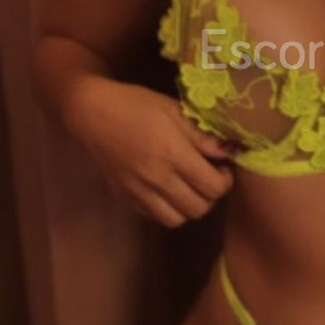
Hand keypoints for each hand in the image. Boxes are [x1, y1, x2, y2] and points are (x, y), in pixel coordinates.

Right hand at [62, 75, 239, 227]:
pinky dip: (168, 210)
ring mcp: (139, 191)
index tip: (221, 167)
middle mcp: (157, 178)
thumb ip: (203, 136)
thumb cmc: (137, 104)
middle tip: (207, 177)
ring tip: (189, 187)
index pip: (214, 187)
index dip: (225, 181)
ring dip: (189, 207)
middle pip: (199, 208)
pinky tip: (168, 191)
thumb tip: (231, 151)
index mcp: (173, 154)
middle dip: (211, 195)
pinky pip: (155, 217)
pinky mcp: (125, 197)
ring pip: (178, 219)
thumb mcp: (174, 110)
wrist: (92, 113)